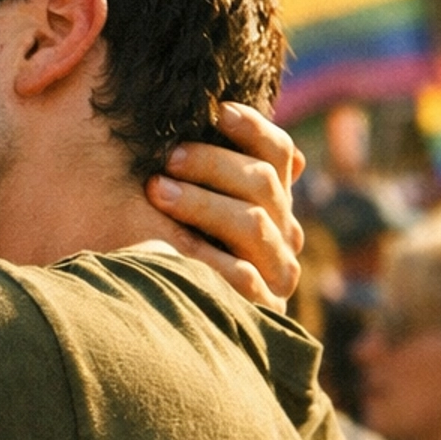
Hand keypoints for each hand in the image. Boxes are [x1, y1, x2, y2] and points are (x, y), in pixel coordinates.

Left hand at [145, 103, 304, 308]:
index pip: (278, 153)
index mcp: (272, 201)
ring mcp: (277, 272)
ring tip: (157, 191)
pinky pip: (243, 280)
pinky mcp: (262, 310)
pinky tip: (168, 246)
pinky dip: (209, 261)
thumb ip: (203, 167)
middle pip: (262, 183)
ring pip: (252, 224)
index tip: (219, 111)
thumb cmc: (174, 248)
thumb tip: (211, 110)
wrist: (182, 329)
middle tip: (168, 158)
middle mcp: (283, 232)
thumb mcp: (190, 203)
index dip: (254, 128)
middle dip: (213, 164)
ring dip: (203, 203)